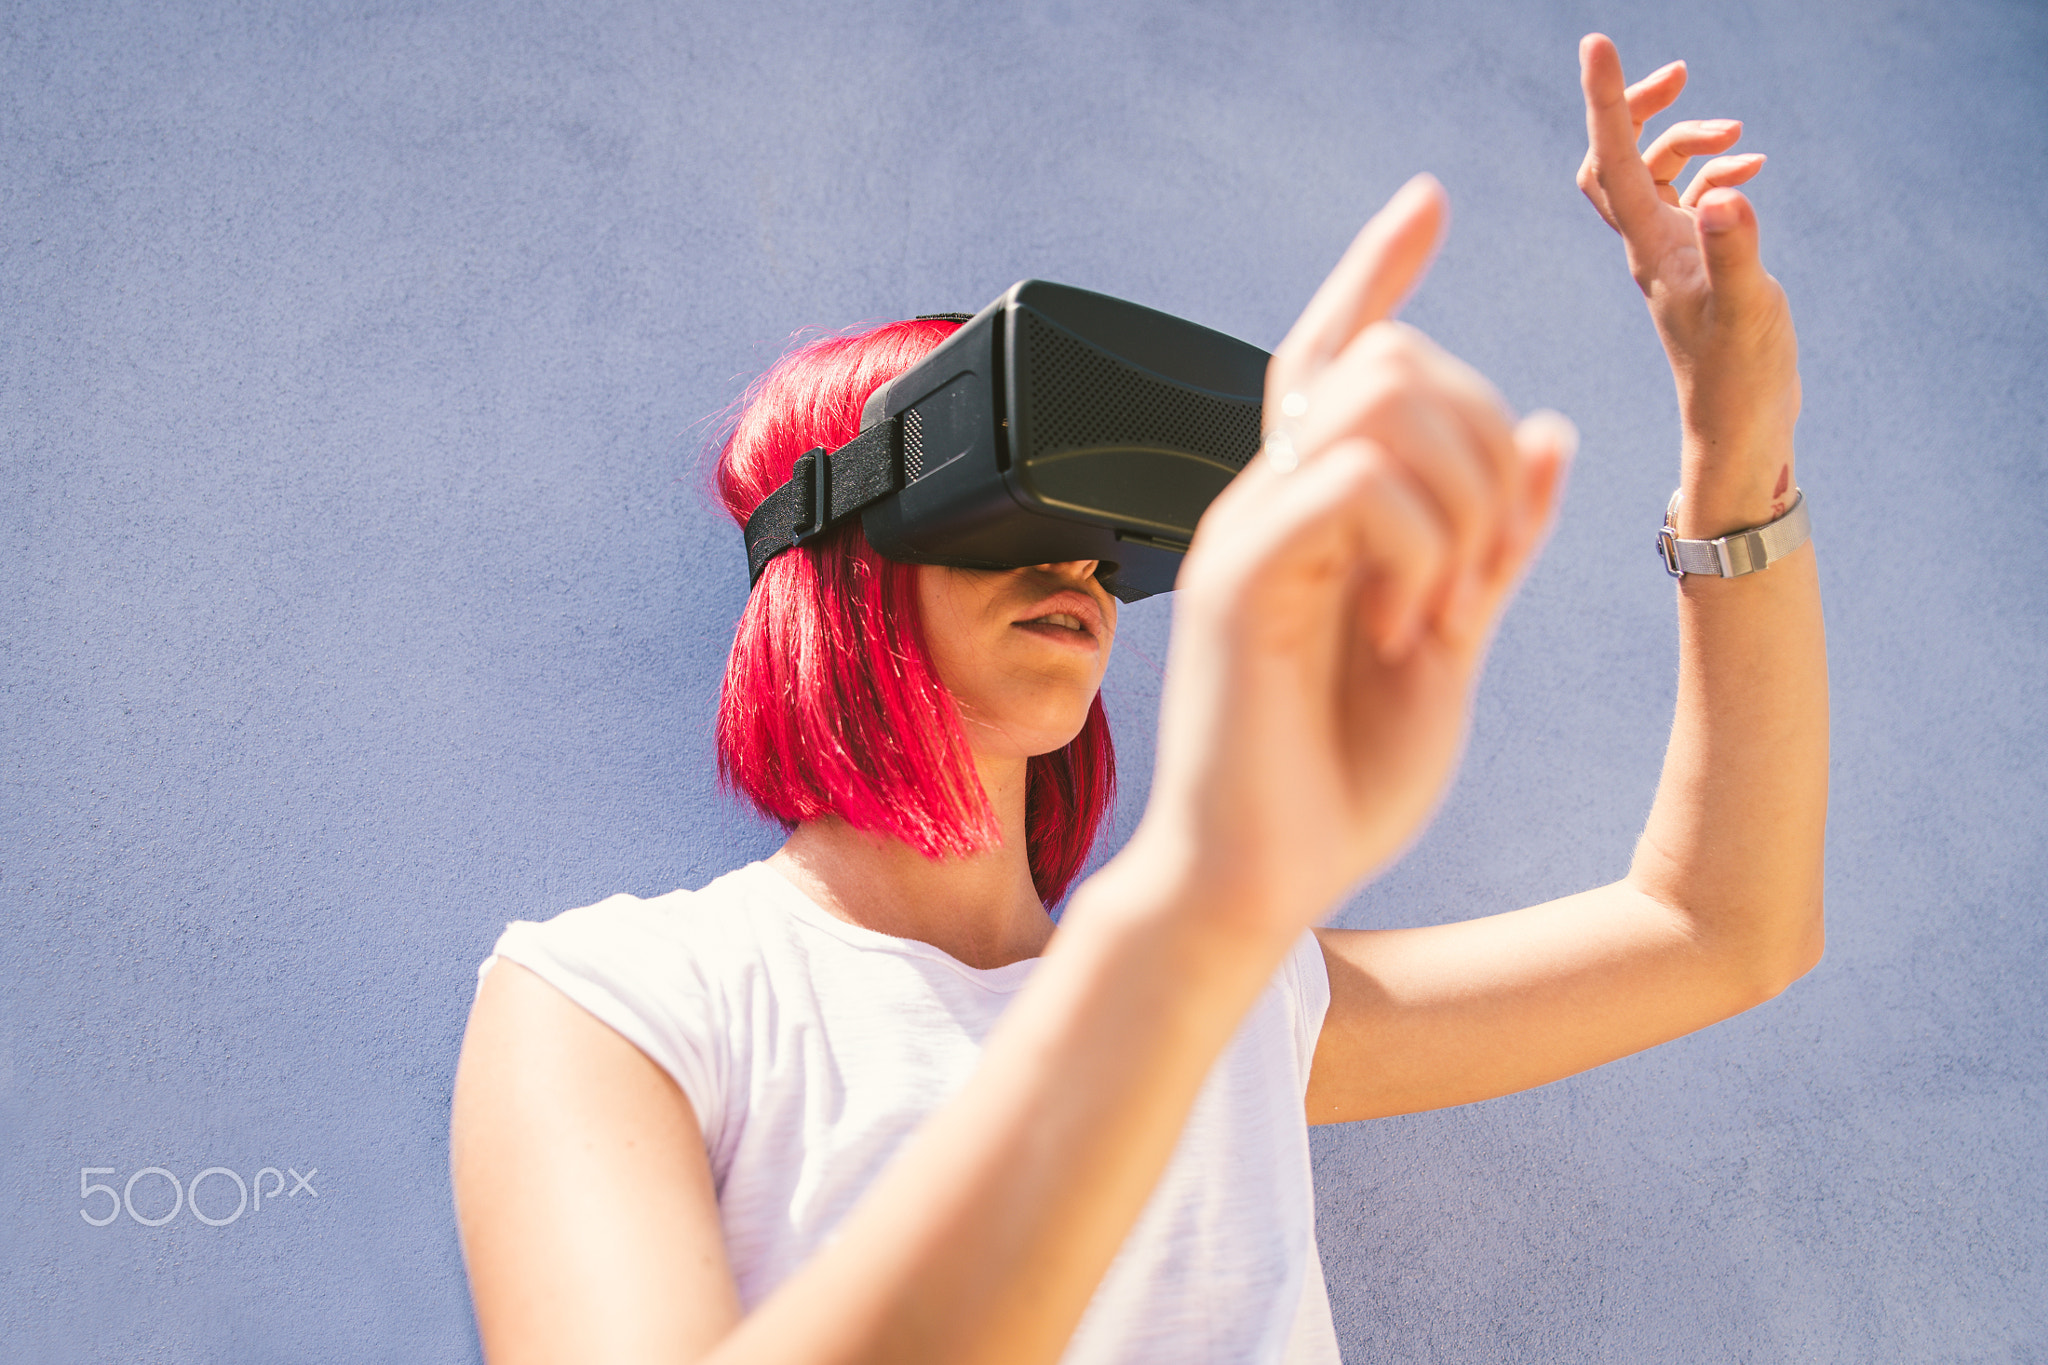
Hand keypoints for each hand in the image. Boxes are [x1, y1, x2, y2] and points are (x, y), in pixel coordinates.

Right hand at [1124, 176, 1573, 935]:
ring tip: (1451, 606)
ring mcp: (1245, 531)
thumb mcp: (1451, 641)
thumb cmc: (1339, 781)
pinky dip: (1420, 544)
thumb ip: (1496, 540)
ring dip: (1464, 494)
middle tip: (1488, 568)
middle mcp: (1269, 500)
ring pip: (1380, 398)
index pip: (1341, 352)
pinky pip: (1355, 480)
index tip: (1430, 201)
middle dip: (1483, 438)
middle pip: (1391, 358)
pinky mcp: (1235, 578)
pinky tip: (1411, 627)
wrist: (1260, 883)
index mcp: (1316, 511)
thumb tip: (1551, 428)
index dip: (1379, 267)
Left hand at [1577, 33, 1801, 535]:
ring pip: (1651, 177)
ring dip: (1687, 140)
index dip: (1605, 99)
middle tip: (1684, 76)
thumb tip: (1726, 196)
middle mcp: (1649, 247)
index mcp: (1650, 248)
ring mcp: (1670, 258)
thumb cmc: (1740, 383)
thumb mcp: (1748, 312)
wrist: (1738, 436)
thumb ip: (1738, 252)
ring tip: (1740, 137)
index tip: (1599, 42)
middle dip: (1639, 109)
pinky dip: (1711, 172)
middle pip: (1614, 159)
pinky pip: (1687, 202)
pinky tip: (1750, 170)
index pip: (1611, 158)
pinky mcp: (1695, 270)